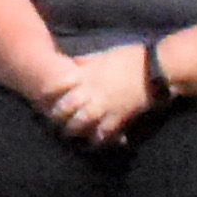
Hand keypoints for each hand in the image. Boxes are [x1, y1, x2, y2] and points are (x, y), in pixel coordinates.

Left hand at [40, 42, 155, 145]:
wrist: (155, 69)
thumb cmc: (131, 57)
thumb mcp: (104, 54)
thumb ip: (86, 61)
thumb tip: (72, 62)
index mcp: (87, 74)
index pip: (59, 84)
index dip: (48, 91)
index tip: (42, 94)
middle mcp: (92, 92)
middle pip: (66, 107)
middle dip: (58, 114)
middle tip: (53, 119)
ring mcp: (105, 106)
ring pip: (81, 123)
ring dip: (74, 129)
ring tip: (70, 133)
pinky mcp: (118, 117)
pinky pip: (104, 133)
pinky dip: (98, 139)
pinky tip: (94, 142)